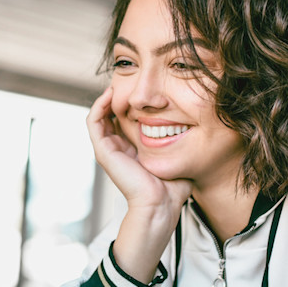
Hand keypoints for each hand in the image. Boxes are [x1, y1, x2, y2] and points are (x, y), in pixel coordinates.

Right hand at [86, 87, 190, 211]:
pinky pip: (93, 122)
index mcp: (133, 150)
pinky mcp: (103, 152)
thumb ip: (180, 141)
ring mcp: (109, 150)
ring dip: (106, 98)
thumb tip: (194, 122)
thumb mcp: (177, 155)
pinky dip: (98, 106)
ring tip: (117, 84)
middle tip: (129, 81)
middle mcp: (119, 148)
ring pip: (99, 116)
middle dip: (119, 97)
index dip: (132, 102)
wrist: (161, 205)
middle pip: (111, 115)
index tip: (144, 89)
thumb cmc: (172, 187)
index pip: (126, 120)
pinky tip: (110, 94)